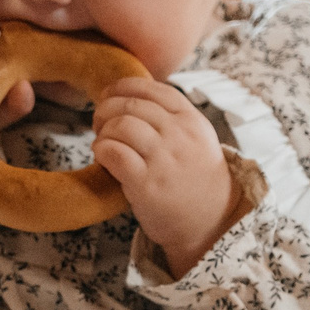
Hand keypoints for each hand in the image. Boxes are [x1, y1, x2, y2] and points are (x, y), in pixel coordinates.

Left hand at [92, 78, 240, 275]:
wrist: (210, 222)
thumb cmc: (194, 179)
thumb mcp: (196, 140)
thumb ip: (172, 118)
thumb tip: (127, 96)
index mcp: (192, 121)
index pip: (152, 88)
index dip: (122, 87)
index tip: (108, 94)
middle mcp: (180, 136)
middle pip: (131, 105)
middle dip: (106, 109)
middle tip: (99, 123)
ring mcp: (163, 159)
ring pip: (120, 125)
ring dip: (102, 131)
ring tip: (102, 142)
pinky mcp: (146, 184)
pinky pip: (113, 152)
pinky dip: (101, 150)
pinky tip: (102, 157)